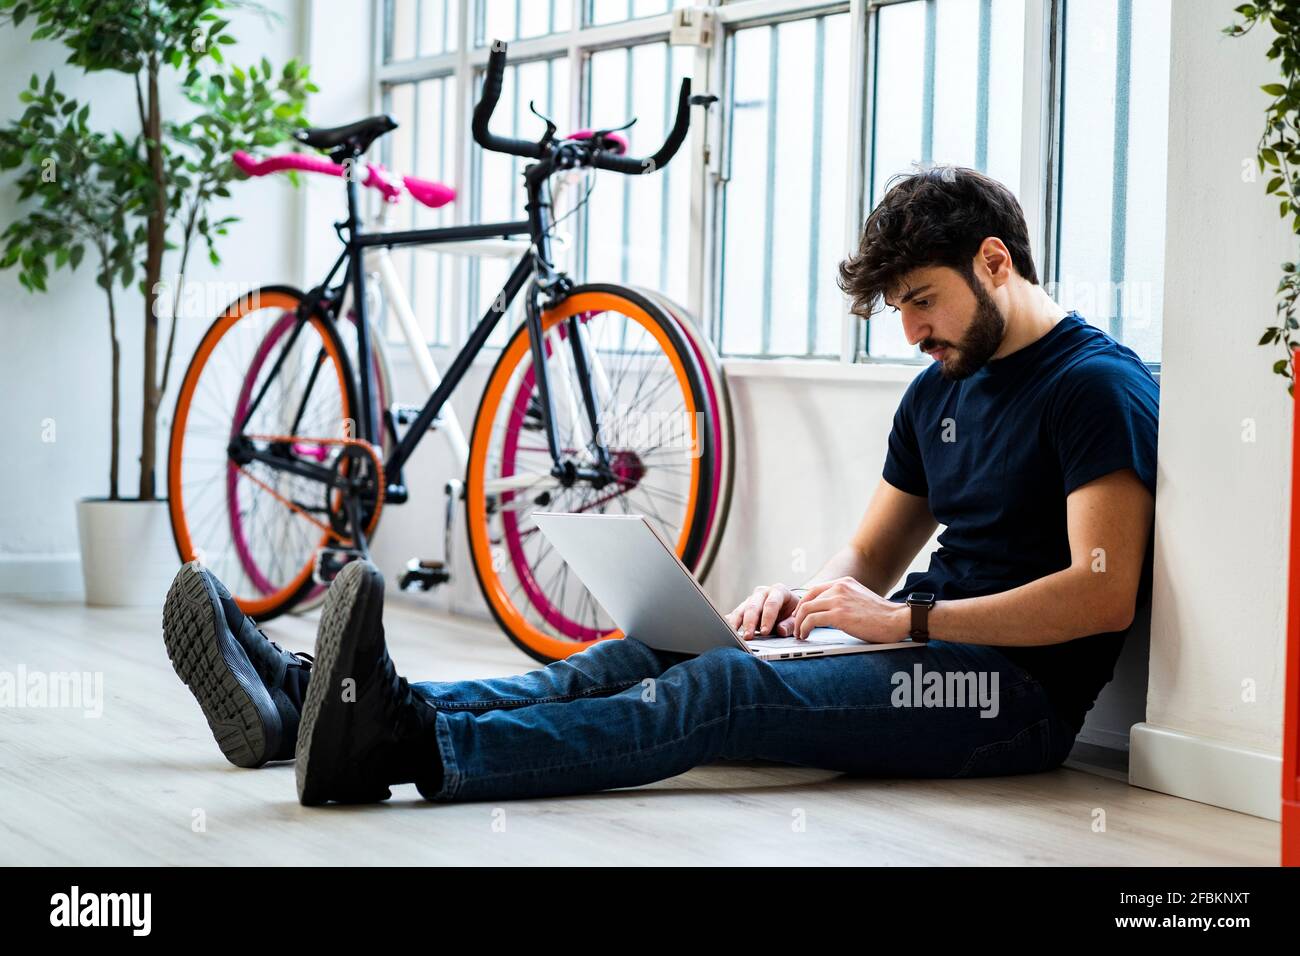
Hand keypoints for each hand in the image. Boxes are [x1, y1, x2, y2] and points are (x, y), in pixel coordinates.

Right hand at [724, 583, 800, 638]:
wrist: (787, 608)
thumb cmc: (792, 612)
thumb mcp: (796, 618)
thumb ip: (790, 624)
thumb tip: (781, 631)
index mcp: (779, 591)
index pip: (771, 603)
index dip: (768, 618)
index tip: (765, 632)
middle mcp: (763, 593)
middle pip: (753, 606)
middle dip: (750, 622)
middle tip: (748, 636)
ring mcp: (751, 600)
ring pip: (741, 610)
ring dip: (736, 623)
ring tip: (732, 634)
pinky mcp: (743, 608)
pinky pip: (734, 615)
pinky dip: (730, 622)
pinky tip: (723, 629)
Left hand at [791, 576, 909, 643]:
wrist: (897, 620)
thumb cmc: (882, 615)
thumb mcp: (860, 598)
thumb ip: (845, 599)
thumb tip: (830, 611)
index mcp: (844, 582)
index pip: (815, 590)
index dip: (804, 603)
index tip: (800, 615)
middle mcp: (839, 587)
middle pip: (808, 599)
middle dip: (798, 615)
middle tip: (797, 627)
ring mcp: (838, 599)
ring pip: (806, 609)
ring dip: (799, 624)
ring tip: (800, 634)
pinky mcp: (838, 614)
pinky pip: (811, 620)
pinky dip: (804, 628)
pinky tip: (805, 635)